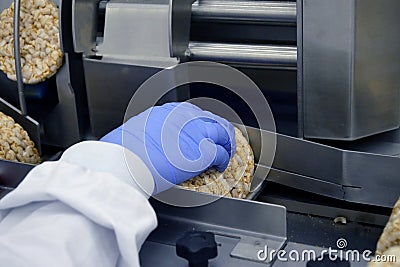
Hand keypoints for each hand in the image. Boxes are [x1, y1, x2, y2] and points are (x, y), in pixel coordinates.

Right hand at [100, 102, 235, 193]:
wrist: (124, 163)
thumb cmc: (124, 150)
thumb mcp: (137, 130)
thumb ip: (152, 131)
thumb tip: (152, 140)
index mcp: (169, 111)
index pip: (194, 114)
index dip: (201, 124)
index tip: (202, 132)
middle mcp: (186, 117)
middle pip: (211, 120)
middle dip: (218, 131)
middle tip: (221, 141)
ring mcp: (196, 133)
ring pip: (223, 133)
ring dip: (226, 143)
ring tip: (226, 152)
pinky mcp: (203, 152)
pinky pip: (221, 154)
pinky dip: (223, 159)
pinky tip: (220, 166)